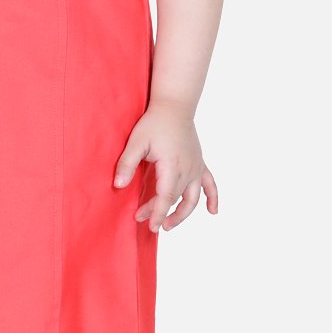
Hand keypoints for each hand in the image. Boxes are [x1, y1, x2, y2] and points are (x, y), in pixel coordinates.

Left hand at [113, 101, 218, 231]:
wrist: (174, 107)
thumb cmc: (154, 123)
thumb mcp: (136, 142)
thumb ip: (127, 164)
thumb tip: (118, 186)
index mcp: (172, 165)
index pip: (166, 197)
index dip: (158, 213)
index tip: (150, 226)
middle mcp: (188, 169)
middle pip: (175, 199)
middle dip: (160, 213)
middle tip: (145, 221)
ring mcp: (196, 167)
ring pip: (193, 198)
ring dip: (183, 214)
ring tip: (169, 225)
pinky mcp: (200, 163)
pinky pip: (210, 184)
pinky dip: (213, 198)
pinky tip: (213, 212)